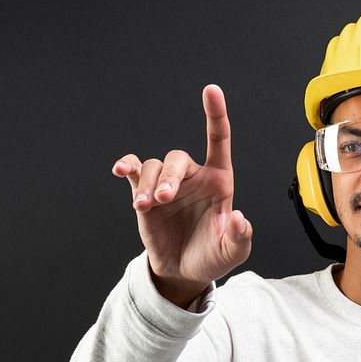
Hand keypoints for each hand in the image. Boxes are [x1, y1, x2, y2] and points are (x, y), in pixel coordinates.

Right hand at [113, 84, 252, 306]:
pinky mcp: (144, 194)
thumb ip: (240, 236)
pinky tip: (120, 170)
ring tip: (144, 206)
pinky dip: (126, 165)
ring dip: (146, 183)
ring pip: (152, 167)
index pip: (218, 140)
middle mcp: (192, 177)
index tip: (211, 90)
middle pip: (177, 158)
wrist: (184, 271)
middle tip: (162, 199)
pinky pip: (134, 171)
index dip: (215, 114)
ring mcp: (167, 183)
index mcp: (219, 181)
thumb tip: (238, 217)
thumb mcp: (233, 251)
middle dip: (168, 176)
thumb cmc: (213, 256)